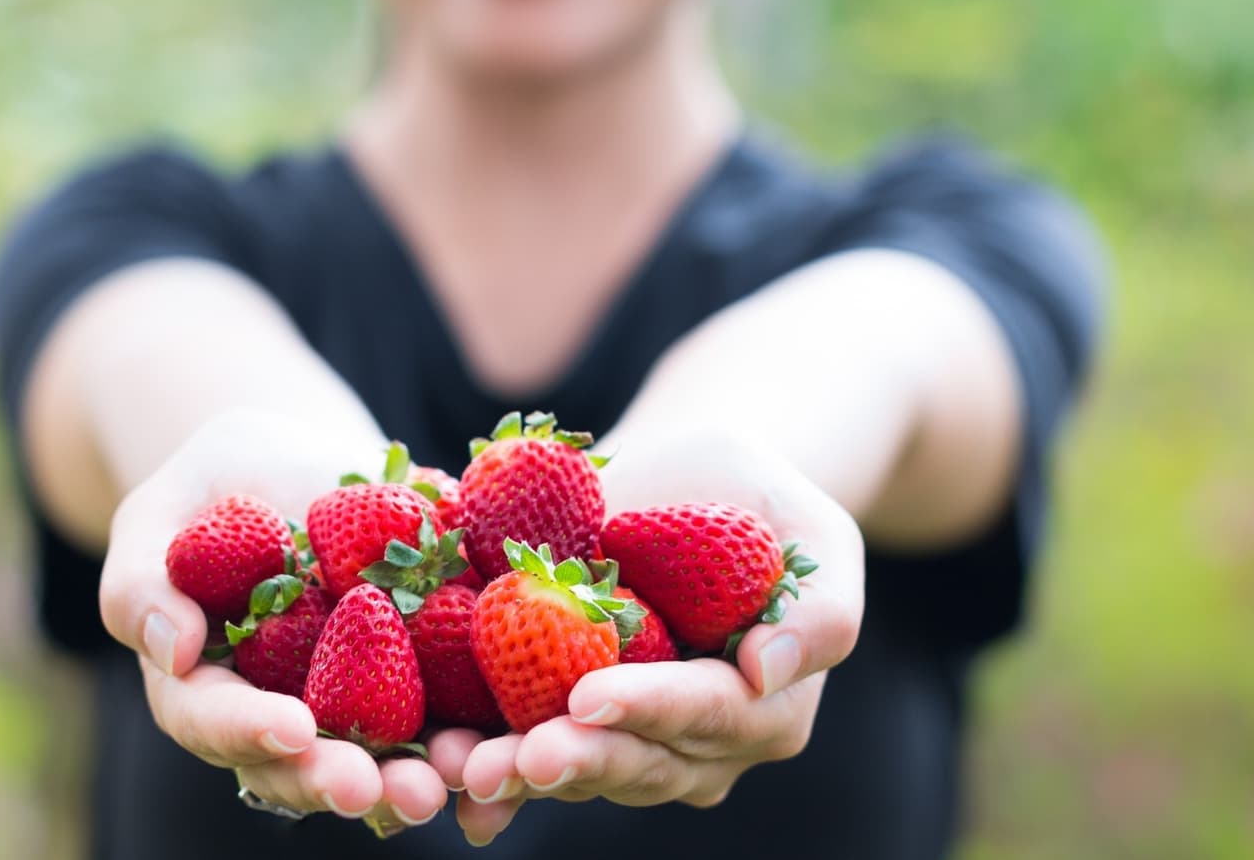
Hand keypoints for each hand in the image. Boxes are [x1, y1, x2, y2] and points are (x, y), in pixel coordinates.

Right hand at [96, 409, 460, 834]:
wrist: (303, 454)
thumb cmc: (213, 484)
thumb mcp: (161, 514)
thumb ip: (141, 581)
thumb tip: (169, 648)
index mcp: (208, 690)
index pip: (218, 723)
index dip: (252, 733)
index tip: (292, 730)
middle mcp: (283, 713)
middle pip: (304, 764)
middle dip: (342, 781)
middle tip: (378, 791)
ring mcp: (356, 700)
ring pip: (383, 758)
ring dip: (418, 776)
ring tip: (454, 779)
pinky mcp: (423, 672)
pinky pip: (451, 709)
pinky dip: (479, 729)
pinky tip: (507, 733)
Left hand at [453, 430, 864, 845]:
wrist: (681, 482)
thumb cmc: (755, 499)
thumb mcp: (812, 530)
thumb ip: (820, 609)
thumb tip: (766, 670)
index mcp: (761, 707)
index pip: (705, 713)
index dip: (647, 708)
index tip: (589, 696)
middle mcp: (692, 744)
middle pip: (633, 761)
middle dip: (570, 760)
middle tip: (514, 758)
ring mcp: (623, 741)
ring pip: (571, 769)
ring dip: (510, 771)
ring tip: (456, 764)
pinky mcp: (558, 722)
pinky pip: (519, 750)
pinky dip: (475, 759)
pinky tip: (433, 764)